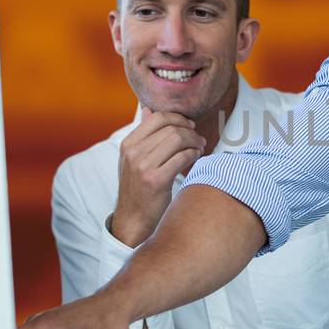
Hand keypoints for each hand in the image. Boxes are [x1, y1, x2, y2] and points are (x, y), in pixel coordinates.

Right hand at [109, 106, 205, 246]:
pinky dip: (194, 154)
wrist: (133, 218)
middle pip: (171, 128)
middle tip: (199, 138)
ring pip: (178, 140)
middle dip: (190, 131)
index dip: (178, 118)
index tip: (189, 125)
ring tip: (200, 147)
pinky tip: (197, 157)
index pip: (157, 118)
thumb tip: (148, 110)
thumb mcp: (133, 159)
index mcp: (128, 144)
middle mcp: (133, 153)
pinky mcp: (156, 180)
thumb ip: (143, 135)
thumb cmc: (138, 187)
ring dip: (194, 142)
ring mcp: (143, 166)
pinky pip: (182, 157)